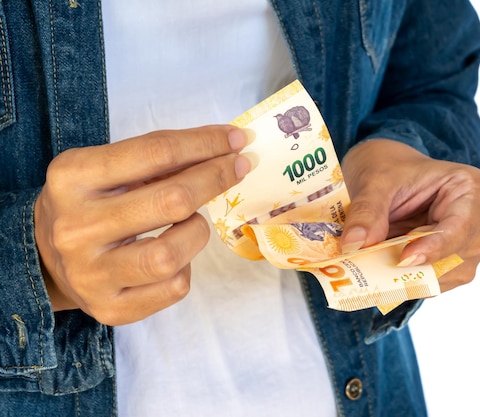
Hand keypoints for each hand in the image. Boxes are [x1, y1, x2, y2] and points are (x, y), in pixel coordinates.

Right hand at [35, 125, 252, 324]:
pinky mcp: (110, 308)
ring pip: (172, 254)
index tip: (236, 139)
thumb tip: (224, 149)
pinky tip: (177, 257)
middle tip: (239, 167)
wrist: (46, 261)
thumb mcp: (106, 169)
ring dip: (197, 231)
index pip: (156, 152)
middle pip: (171, 200)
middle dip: (215, 178)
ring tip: (192, 222)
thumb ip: (156, 159)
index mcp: (72, 177)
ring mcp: (91, 274)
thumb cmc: (89, 205)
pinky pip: (174, 288)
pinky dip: (187, 268)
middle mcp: (76, 227)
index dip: (206, 143)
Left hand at [339, 139, 479, 291]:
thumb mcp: (375, 181)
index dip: (435, 246)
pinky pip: (429, 285)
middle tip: (373, 264)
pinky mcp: (450, 270)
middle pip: (455, 258)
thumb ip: (367, 211)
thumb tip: (354, 244)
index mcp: (474, 191)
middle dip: (415, 265)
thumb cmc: (391, 169)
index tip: (404, 258)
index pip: (462, 226)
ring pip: (442, 278)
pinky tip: (380, 269)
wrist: (387, 177)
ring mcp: (468, 251)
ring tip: (372, 262)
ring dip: (406, 275)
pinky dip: (403, 281)